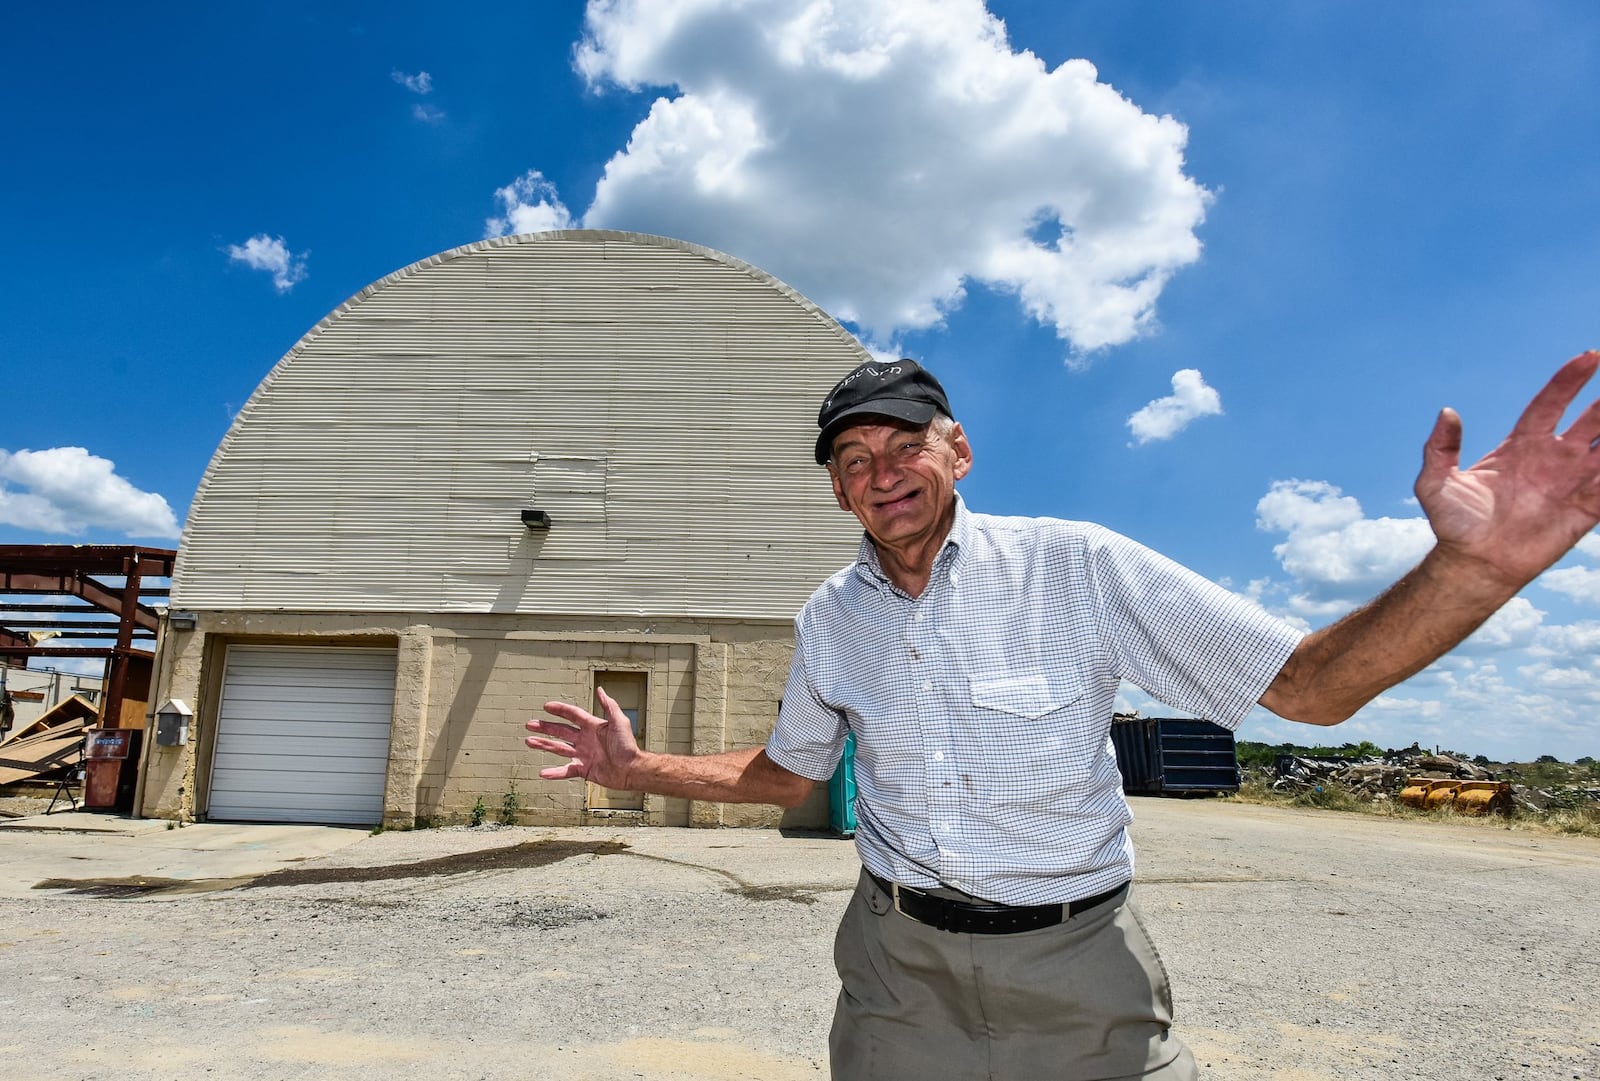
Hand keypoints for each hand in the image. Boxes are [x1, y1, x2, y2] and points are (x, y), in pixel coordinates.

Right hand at [525, 687, 639, 786]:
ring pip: (559, 748)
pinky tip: (543, 772)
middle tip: (530, 724)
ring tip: (529, 741)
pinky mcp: (583, 769)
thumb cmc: (628, 746)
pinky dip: (554, 772)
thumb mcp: (620, 722)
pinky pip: (566, 770)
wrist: (631, 769)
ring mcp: (583, 754)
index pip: (572, 715)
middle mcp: (585, 740)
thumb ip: (609, 706)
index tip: (546, 706)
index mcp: (592, 727)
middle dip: (545, 727)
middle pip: (561, 731)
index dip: (560, 710)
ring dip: (544, 745)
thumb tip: (601, 689)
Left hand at [1416, 351, 1599, 587]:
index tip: (1590, 356)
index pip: (1550, 403)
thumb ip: (1439, 448)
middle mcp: (1552, 458)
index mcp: (1521, 445)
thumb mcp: (1435, 483)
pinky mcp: (1586, 510)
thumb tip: (1446, 412)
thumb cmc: (1454, 524)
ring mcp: (1571, 482)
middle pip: (1590, 420)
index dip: (1569, 380)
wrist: (1474, 564)